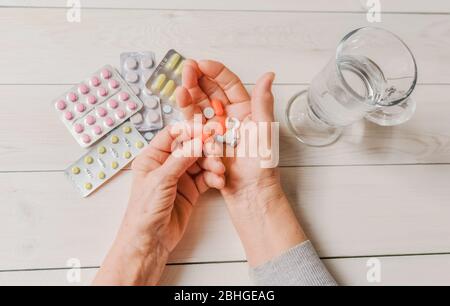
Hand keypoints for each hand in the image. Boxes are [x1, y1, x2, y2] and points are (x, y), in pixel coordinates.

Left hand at [93, 125, 224, 284]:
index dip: (189, 131)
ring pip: (201, 162)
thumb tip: (196, 141)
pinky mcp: (191, 190)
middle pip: (191, 147)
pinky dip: (214, 177)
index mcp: (152, 157)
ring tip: (219, 171)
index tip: (205, 131)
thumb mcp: (160, 181)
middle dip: (205, 149)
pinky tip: (218, 181)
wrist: (150, 240)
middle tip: (216, 152)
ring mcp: (180, 177)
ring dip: (212, 164)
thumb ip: (180, 159)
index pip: (172, 135)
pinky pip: (206, 177)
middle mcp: (167, 165)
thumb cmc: (144, 212)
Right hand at [177, 60, 306, 265]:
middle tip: (186, 69)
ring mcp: (217, 131)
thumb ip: (263, 102)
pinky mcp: (206, 144)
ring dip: (190, 96)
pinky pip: (195, 127)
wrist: (251, 194)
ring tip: (180, 86)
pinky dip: (187, 116)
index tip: (202, 64)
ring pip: (200, 108)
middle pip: (212, 93)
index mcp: (246, 111)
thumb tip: (269, 75)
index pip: (229, 85)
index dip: (216, 72)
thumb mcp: (264, 131)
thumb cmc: (261, 165)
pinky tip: (180, 106)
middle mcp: (231, 118)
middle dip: (198, 80)